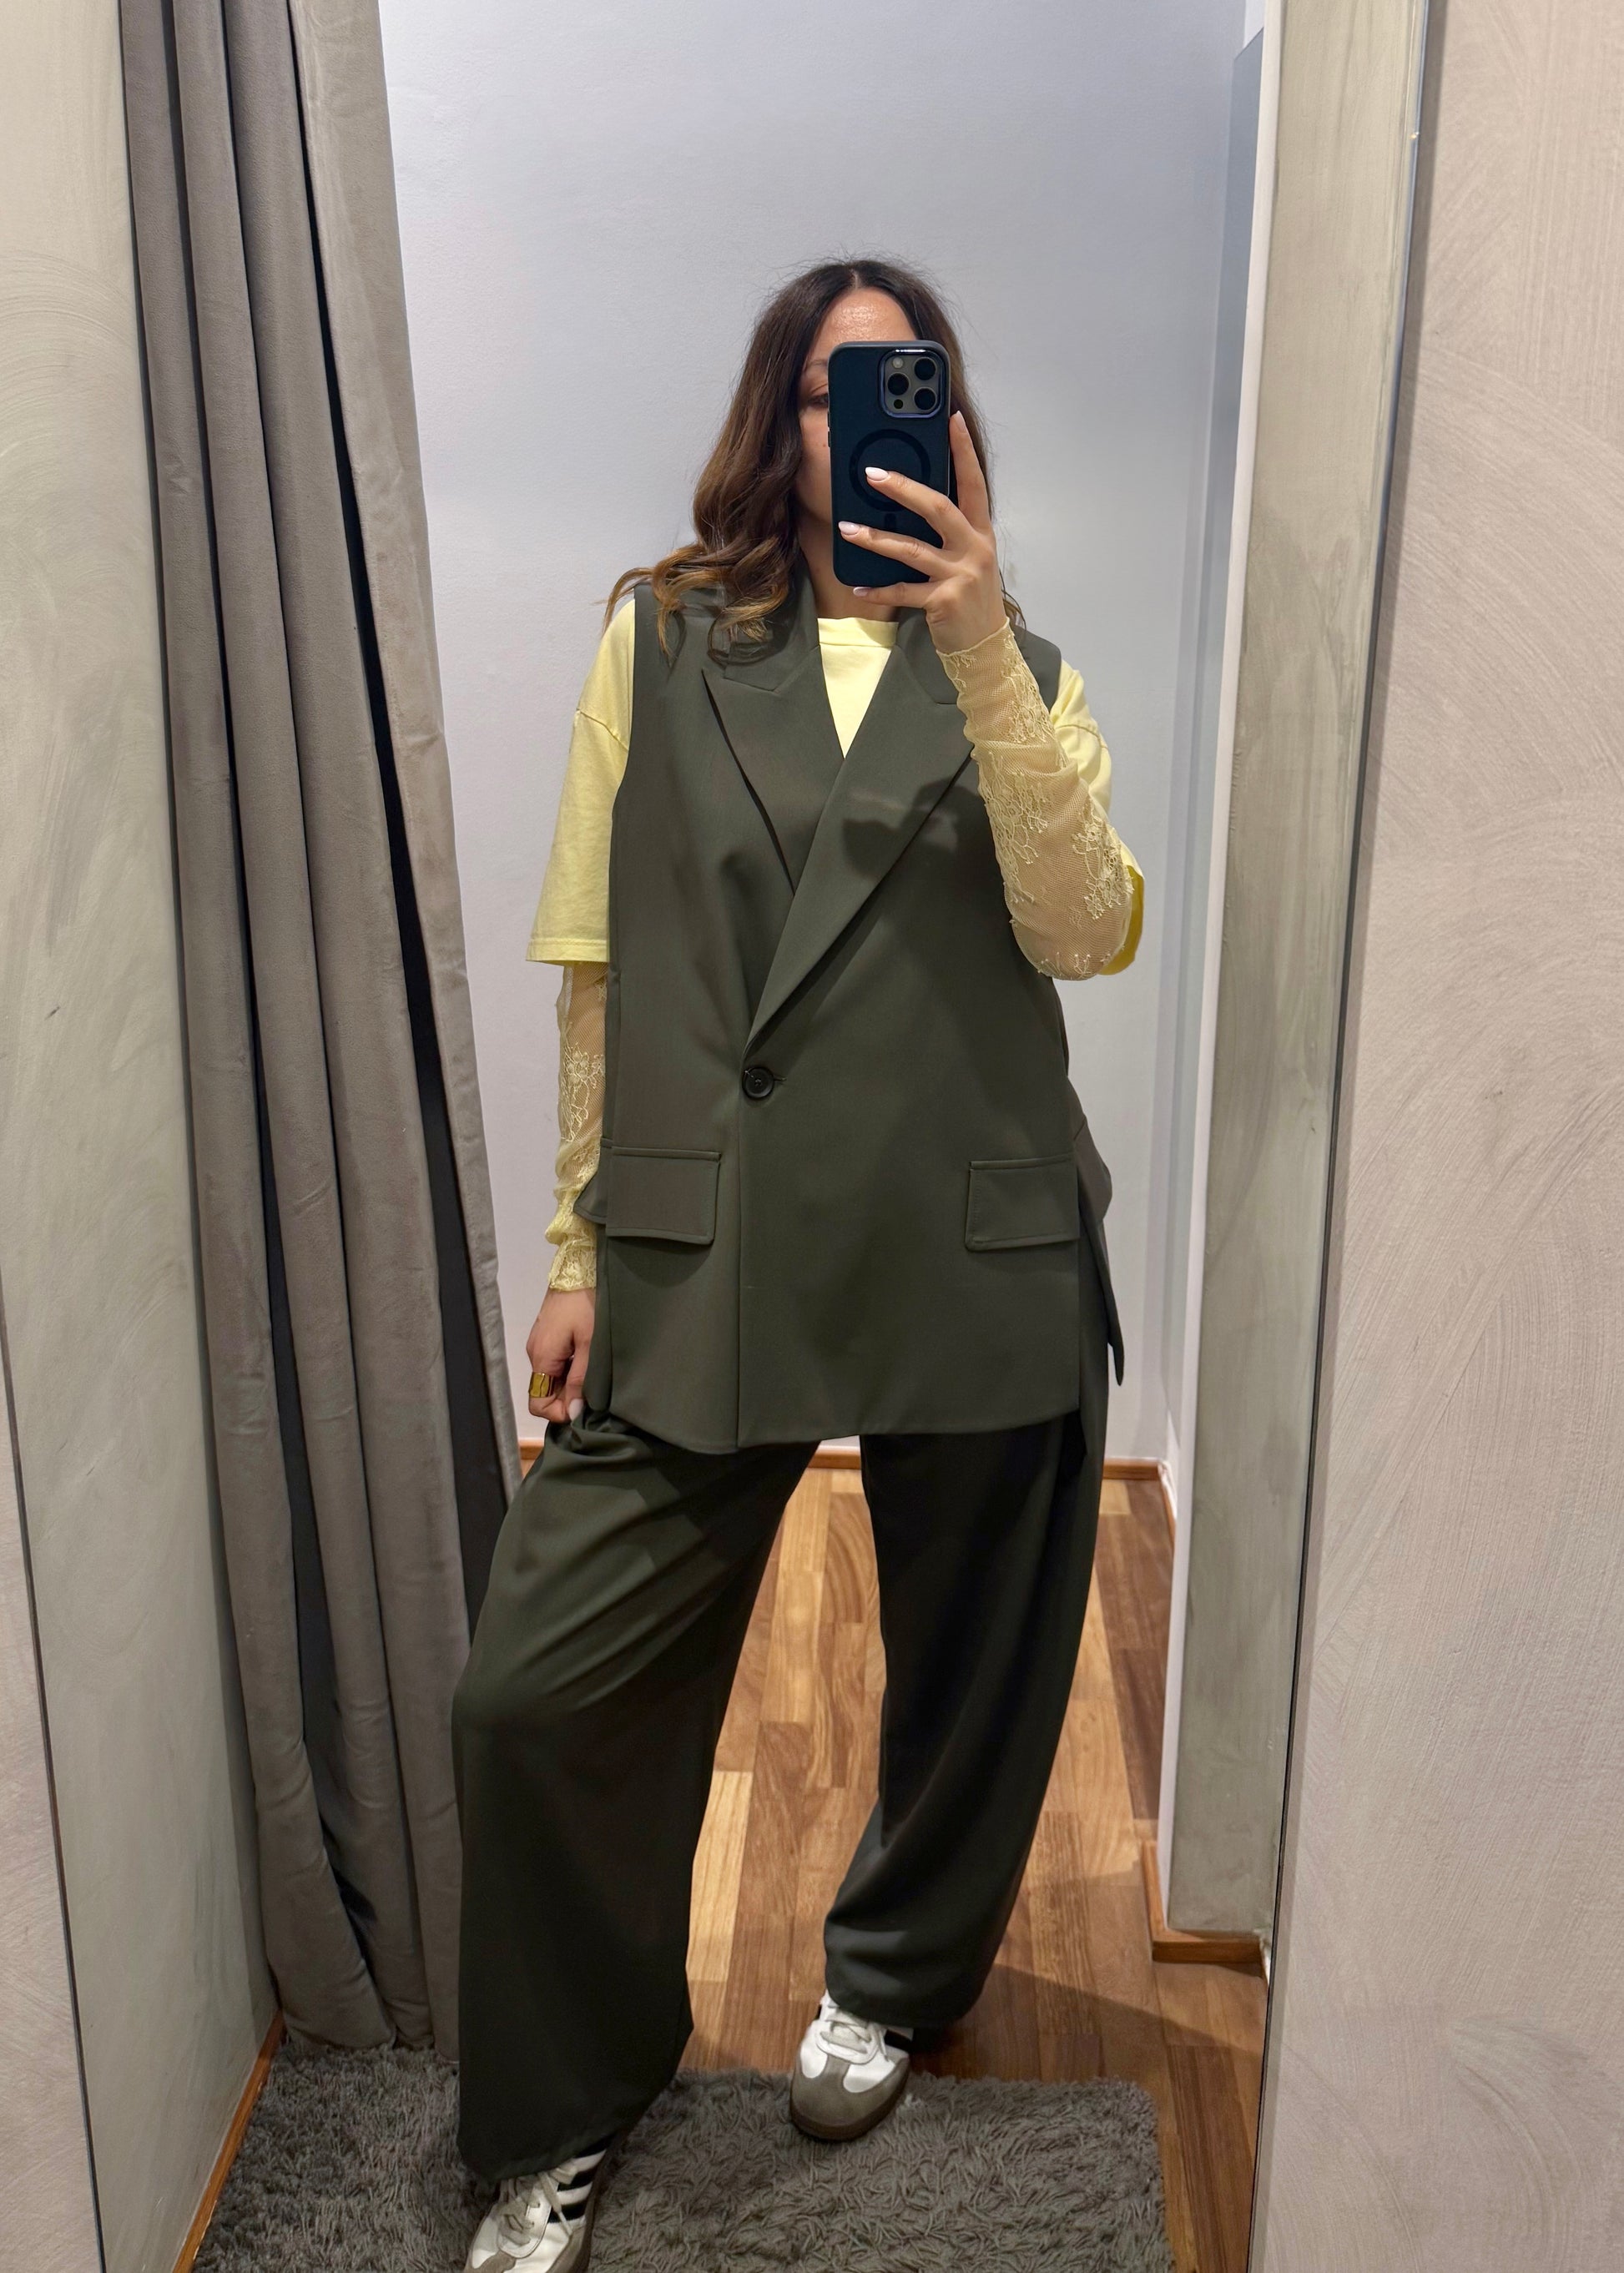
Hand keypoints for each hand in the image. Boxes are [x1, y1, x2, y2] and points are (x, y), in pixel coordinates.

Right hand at [527, 1287, 594, 1426]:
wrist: (579, 1268)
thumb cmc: (587, 1304)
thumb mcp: (590, 1345)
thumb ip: (580, 1380)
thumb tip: (572, 1412)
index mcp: (542, 1358)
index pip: (537, 1404)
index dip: (558, 1413)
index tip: (583, 1408)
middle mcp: (535, 1353)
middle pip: (543, 1392)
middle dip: (566, 1399)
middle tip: (593, 1392)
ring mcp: (539, 1343)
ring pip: (550, 1378)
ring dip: (568, 1384)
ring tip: (592, 1376)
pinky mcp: (547, 1335)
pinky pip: (553, 1363)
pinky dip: (568, 1369)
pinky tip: (586, 1361)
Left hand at [837, 411, 1006, 653]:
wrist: (985, 649)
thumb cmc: (970, 600)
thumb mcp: (967, 560)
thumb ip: (947, 534)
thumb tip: (911, 504)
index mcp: (980, 533)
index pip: (974, 483)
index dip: (963, 451)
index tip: (952, 419)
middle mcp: (974, 549)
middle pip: (938, 508)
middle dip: (904, 489)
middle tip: (872, 474)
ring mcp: (960, 576)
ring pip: (912, 550)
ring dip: (876, 538)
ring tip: (847, 529)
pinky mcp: (944, 602)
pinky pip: (904, 591)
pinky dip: (878, 590)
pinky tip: (858, 587)